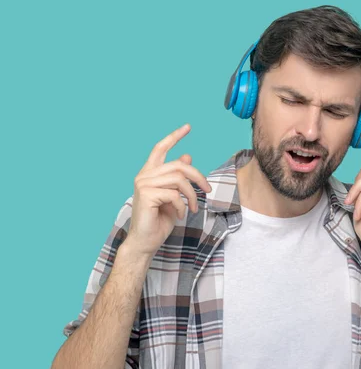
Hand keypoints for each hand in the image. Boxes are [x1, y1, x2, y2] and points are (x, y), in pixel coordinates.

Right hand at [125, 124, 211, 256]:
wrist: (146, 241)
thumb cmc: (159, 220)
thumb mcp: (174, 196)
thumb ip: (178, 177)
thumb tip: (187, 156)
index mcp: (149, 173)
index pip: (160, 148)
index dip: (174, 137)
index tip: (188, 127)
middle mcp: (144, 176)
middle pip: (178, 166)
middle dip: (198, 177)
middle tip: (208, 190)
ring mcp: (143, 184)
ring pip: (179, 180)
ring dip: (192, 196)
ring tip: (193, 208)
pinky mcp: (146, 195)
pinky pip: (175, 195)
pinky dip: (183, 206)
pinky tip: (181, 214)